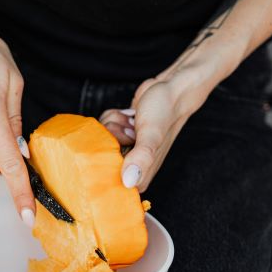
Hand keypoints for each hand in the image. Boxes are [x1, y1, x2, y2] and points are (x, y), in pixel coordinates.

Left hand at [99, 69, 210, 191]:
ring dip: (114, 124)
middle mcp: (131, 165)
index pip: (110, 182)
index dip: (108, 164)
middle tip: (130, 129)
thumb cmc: (165, 112)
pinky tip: (128, 115)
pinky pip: (103, 127)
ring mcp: (125, 148)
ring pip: (101, 140)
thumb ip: (141, 158)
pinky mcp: (121, 133)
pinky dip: (114, 117)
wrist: (171, 89)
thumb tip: (128, 182)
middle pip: (100, 158)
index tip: (119, 148)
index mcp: (141, 175)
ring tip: (132, 120)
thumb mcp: (152, 136)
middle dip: (112, 137)